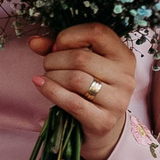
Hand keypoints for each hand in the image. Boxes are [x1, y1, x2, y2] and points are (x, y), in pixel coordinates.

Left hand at [29, 24, 138, 159]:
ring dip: (52, 75)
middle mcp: (125, 77)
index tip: (57, 45)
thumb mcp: (80, 64)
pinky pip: (72, 102)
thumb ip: (58, 48)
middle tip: (47, 64)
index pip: (98, 32)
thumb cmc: (89, 88)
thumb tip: (34, 42)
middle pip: (82, 58)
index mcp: (124, 56)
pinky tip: (40, 84)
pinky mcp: (103, 120)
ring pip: (76, 79)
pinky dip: (51, 90)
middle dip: (55, 59)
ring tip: (47, 77)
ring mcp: (117, 101)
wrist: (102, 127)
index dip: (70, 35)